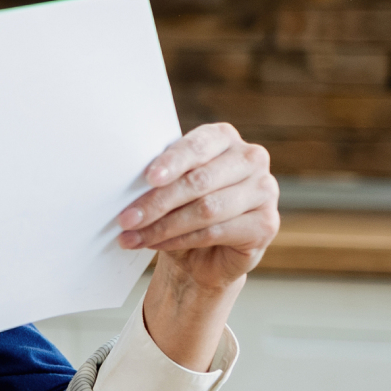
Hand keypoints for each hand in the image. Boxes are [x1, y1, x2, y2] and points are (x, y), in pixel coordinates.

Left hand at [115, 122, 278, 293]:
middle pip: (199, 180)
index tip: (149, 178)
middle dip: (157, 202)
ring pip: (206, 209)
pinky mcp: (267, 223)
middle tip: (126, 219)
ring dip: (163, 226)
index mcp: (224, 138)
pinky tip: (155, 243)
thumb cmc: (180, 207)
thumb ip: (159, 175)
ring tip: (132, 236)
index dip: (172, 162)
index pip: (198, 146)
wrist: (202, 251)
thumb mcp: (167, 185)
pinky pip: (216, 232)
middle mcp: (251, 159)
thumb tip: (124, 180)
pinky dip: (180, 240)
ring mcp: (265, 190)